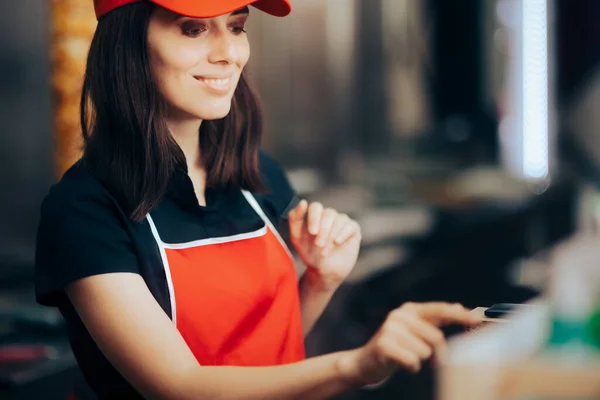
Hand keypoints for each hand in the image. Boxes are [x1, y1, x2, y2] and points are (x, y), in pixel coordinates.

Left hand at [288, 200, 360, 290]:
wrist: (324, 271)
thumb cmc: (309, 252)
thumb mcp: (297, 237)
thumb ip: (295, 219)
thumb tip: (303, 202)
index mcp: (315, 215)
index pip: (316, 207)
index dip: (314, 218)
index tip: (312, 232)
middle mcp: (329, 215)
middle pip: (328, 214)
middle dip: (323, 230)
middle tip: (318, 245)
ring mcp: (342, 221)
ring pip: (339, 220)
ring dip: (331, 236)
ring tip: (324, 252)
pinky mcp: (353, 229)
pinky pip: (350, 226)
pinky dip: (343, 234)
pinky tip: (337, 243)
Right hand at [343, 302, 481, 385]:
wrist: (365, 362)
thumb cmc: (396, 348)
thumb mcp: (415, 331)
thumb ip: (434, 320)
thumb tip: (458, 306)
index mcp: (409, 310)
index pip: (439, 310)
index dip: (459, 315)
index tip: (476, 319)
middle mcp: (399, 316)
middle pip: (435, 336)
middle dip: (438, 354)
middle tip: (434, 362)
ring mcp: (390, 329)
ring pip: (425, 351)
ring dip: (420, 360)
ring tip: (407, 358)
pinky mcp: (384, 345)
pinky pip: (412, 361)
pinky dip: (411, 367)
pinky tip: (400, 364)